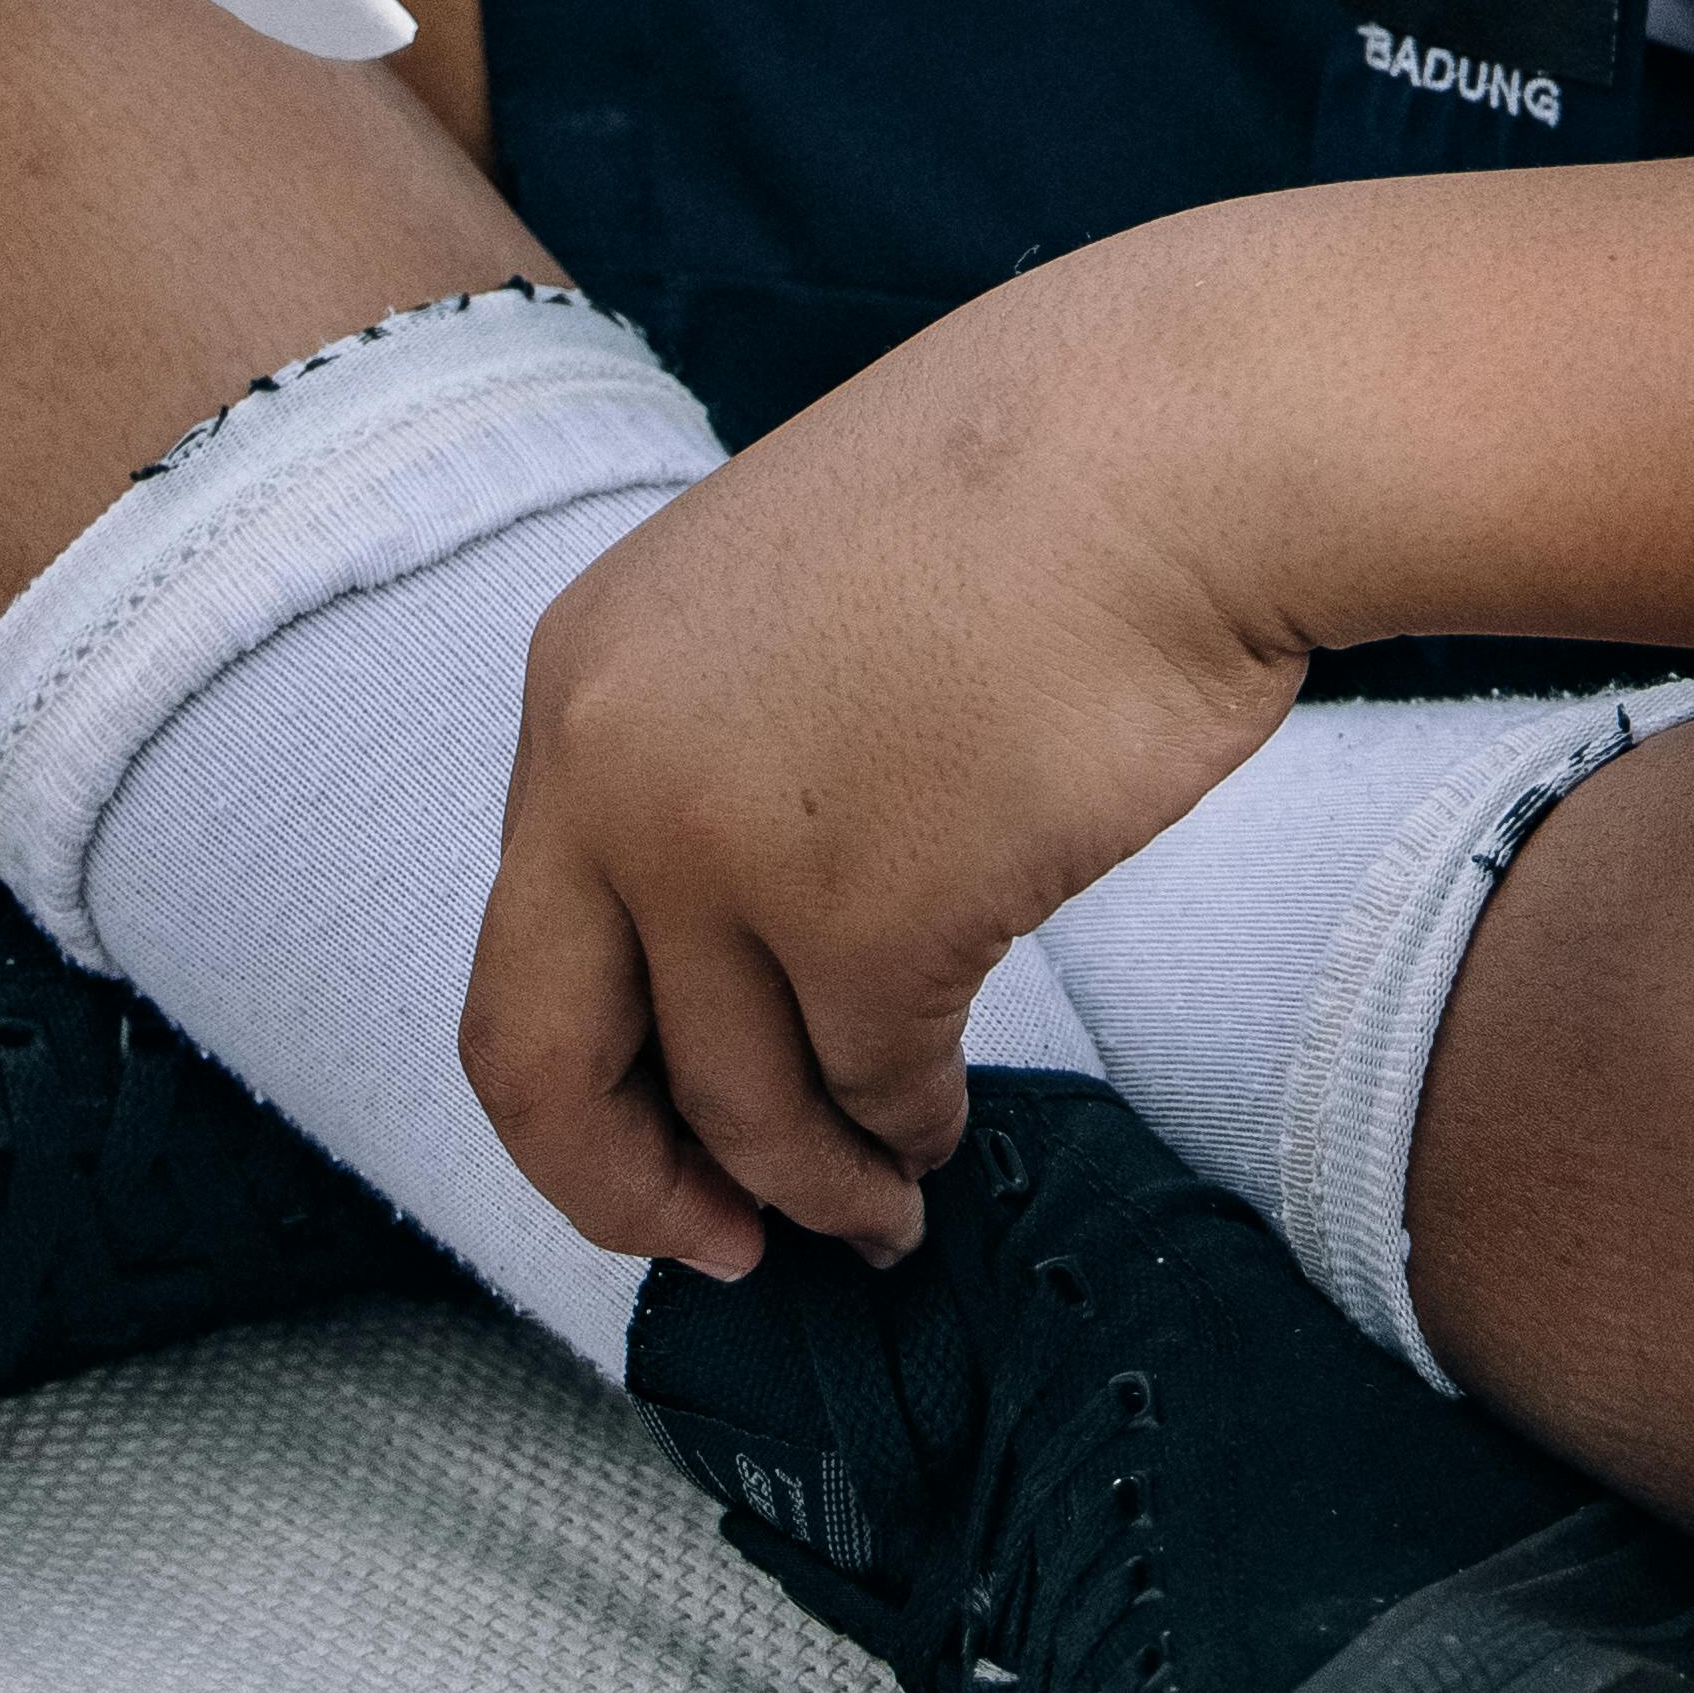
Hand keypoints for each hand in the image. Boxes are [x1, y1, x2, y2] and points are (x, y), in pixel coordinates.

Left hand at [464, 256, 1313, 1279]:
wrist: (1171, 441)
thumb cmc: (1021, 498)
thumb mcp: (783, 600)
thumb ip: (715, 746)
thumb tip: (725, 936)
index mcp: (582, 676)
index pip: (522, 942)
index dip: (584, 1084)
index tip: (662, 1153)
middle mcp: (611, 767)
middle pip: (542, 1062)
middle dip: (623, 1190)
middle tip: (722, 1251)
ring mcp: (730, 847)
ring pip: (734, 1101)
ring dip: (810, 1182)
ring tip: (881, 1208)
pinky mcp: (873, 914)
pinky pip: (868, 1083)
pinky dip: (903, 1127)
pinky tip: (942, 1123)